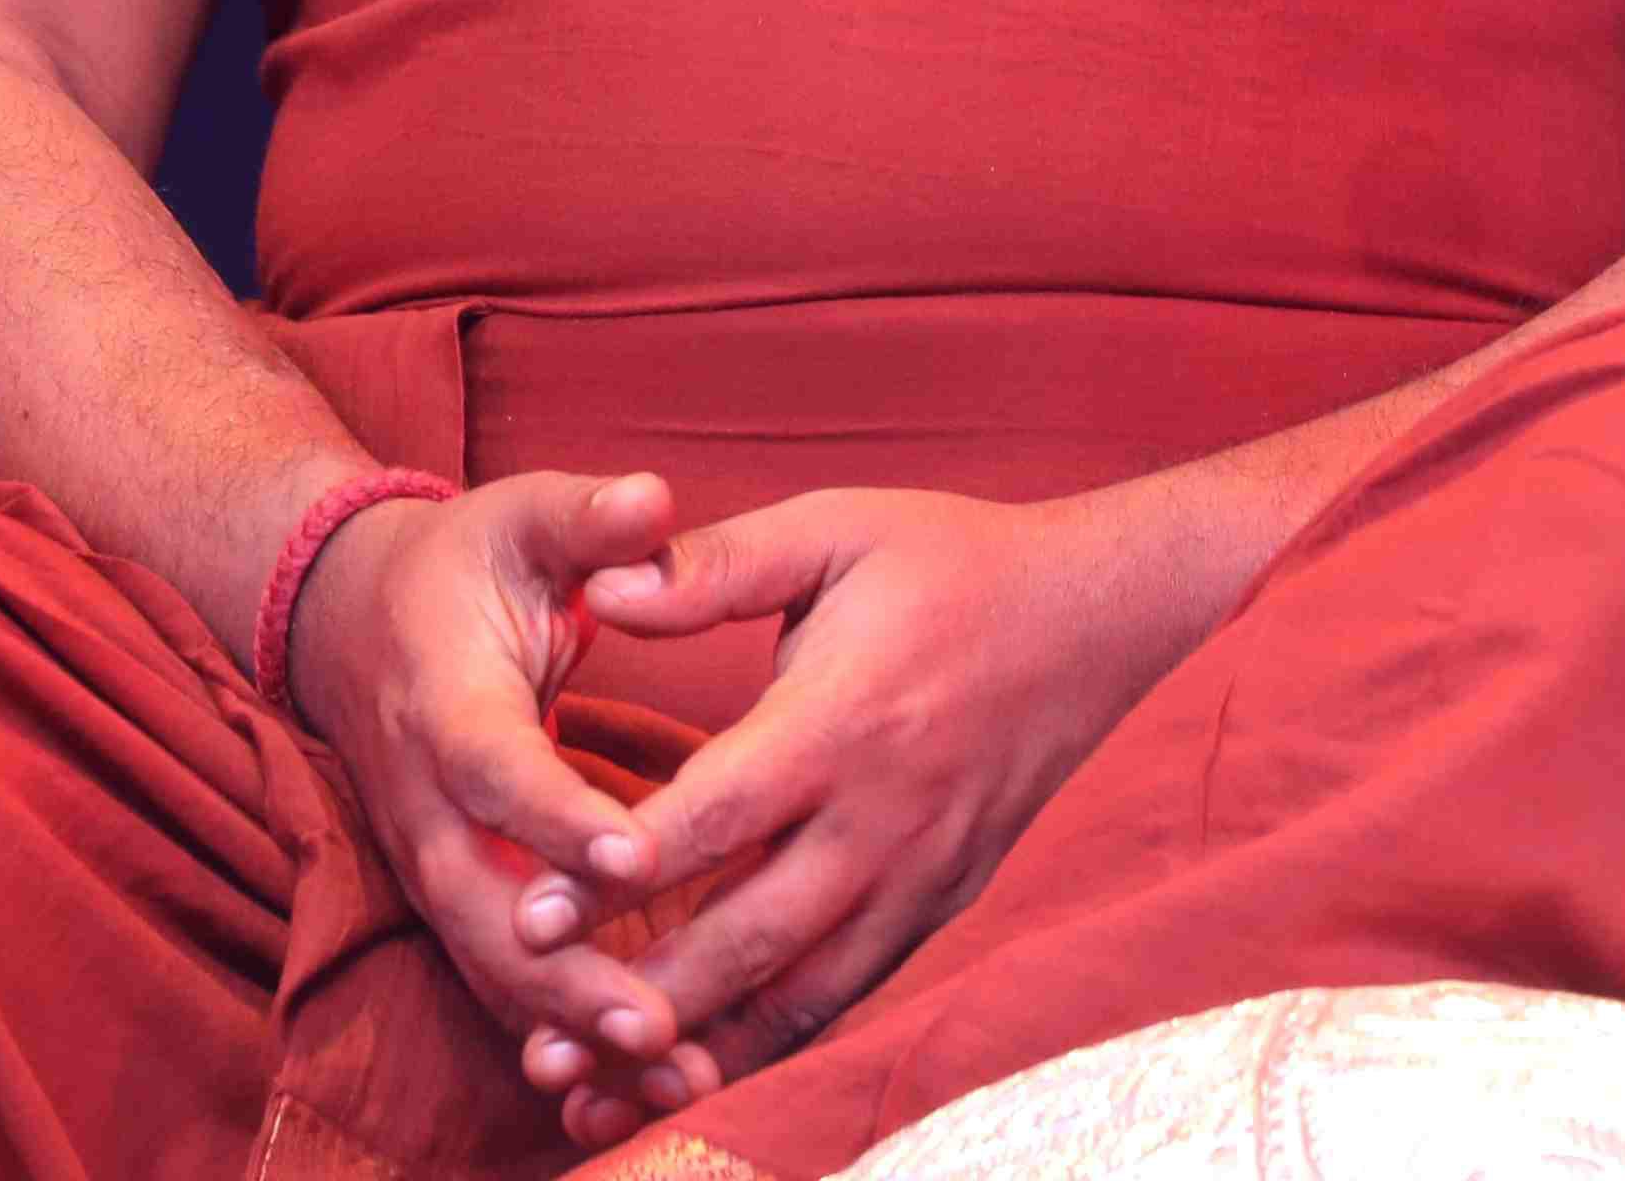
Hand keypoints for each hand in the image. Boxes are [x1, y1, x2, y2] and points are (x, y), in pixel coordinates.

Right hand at [278, 468, 685, 1099]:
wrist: (358, 619)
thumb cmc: (466, 563)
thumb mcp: (523, 515)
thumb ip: (588, 516)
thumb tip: (650, 500)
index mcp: (447, 703)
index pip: (499, 772)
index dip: (560, 820)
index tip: (638, 858)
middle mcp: (427, 802)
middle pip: (484, 904)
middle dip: (566, 971)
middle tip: (655, 1021)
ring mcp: (432, 861)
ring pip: (490, 963)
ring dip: (571, 1024)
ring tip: (669, 1068)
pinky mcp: (453, 899)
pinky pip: (500, 981)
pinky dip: (561, 1035)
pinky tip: (641, 1077)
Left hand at [532, 485, 1201, 1137]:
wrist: (1095, 619)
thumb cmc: (949, 562)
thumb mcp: (832, 529)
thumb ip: (714, 565)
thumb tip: (599, 590)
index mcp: (844, 718)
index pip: (716, 816)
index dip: (618, 874)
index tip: (529, 920)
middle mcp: (884, 817)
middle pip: (751, 934)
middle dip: (641, 997)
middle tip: (541, 1042)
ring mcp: (918, 876)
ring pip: (799, 995)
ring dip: (698, 1051)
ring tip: (599, 1096)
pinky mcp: (938, 907)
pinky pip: (845, 998)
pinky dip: (769, 1048)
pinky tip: (695, 1078)